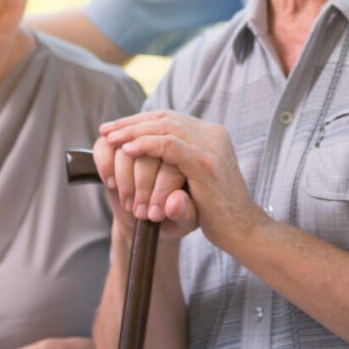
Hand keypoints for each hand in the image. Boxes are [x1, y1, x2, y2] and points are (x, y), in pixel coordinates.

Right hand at [92, 128, 193, 237]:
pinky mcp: (119, 142)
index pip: (176, 158)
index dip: (162, 186)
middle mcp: (171, 140)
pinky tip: (110, 183)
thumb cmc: (176, 219)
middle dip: (142, 183)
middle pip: (153, 143)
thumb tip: (175, 202)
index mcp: (195, 156)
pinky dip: (105, 163)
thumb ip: (184, 213)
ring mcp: (143, 138)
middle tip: (140, 212)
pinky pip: (105, 145)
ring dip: (124, 177)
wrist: (154, 220)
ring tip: (129, 204)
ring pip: (128, 141)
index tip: (154, 215)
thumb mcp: (186, 221)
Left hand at [99, 111, 263, 247]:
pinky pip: (169, 145)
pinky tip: (127, 150)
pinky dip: (144, 145)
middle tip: (106, 130)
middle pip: (165, 117)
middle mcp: (213, 135)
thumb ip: (176, 163)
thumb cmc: (216, 211)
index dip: (140, 121)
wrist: (242, 231)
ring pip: (164, 126)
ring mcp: (211, 147)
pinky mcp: (205, 164)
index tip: (116, 129)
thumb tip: (144, 149)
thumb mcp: (194, 181)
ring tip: (111, 139)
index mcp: (211, 135)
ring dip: (132, 132)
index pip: (170, 118)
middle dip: (131, 123)